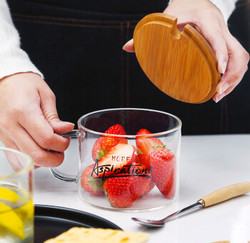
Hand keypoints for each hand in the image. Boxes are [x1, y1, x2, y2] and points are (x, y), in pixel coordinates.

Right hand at [0, 73, 73, 166]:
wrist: (4, 82)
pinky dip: (31, 162)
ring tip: (51, 148)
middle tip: (61, 148)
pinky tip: (39, 152)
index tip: (66, 138)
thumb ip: (55, 118)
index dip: (62, 143)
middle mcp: (10, 126)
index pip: (46, 139)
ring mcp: (4, 135)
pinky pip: (16, 161)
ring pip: (26, 162)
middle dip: (55, 158)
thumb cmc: (25, 85)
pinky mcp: (2, 140)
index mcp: (23, 111)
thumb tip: (66, 130)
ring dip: (44, 161)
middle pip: (36, 156)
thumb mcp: (46, 96)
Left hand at [123, 0, 248, 102]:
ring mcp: (225, 35)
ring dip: (233, 79)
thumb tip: (126, 47)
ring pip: (240, 58)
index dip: (221, 54)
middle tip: (218, 93)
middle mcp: (220, 27)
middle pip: (238, 53)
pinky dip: (230, 75)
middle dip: (232, 75)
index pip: (219, 38)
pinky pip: (235, 59)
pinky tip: (219, 87)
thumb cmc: (181, 7)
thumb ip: (145, 34)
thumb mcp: (164, 17)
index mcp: (206, 20)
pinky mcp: (226, 43)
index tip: (219, 71)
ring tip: (218, 95)